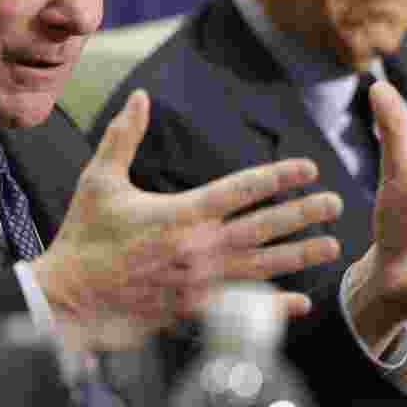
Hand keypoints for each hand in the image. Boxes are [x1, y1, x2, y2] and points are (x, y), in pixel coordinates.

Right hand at [32, 89, 341, 347]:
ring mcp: (200, 282)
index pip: (242, 189)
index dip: (279, 177)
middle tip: (335, 204)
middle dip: (302, 214)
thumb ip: (124, 136)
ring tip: (331, 246)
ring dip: (299, 255)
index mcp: (181, 213)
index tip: (308, 168)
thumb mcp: (99, 180)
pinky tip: (299, 302)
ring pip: (262, 267)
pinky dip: (273, 307)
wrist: (70, 296)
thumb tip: (140, 97)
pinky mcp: (193, 310)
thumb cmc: (84, 236)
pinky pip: (242, 307)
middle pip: (263, 227)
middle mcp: (198, 248)